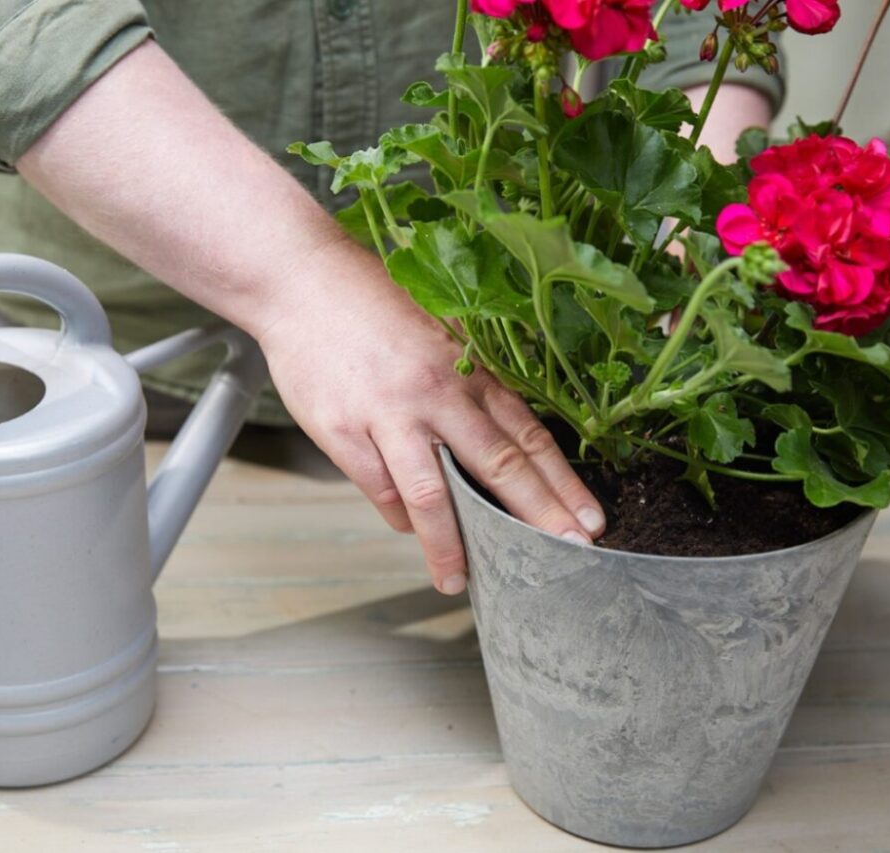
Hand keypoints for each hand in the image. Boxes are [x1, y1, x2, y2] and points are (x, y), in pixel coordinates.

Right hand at [258, 235, 605, 594]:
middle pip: (498, 467)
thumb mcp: (438, 336)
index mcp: (467, 371)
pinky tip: (410, 530)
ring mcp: (389, 415)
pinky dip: (399, 517)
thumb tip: (490, 448)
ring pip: (433, 496)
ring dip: (450, 545)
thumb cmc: (372, 307)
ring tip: (460, 580)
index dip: (561, 483)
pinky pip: (380, 490)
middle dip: (538, 517)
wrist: (302, 283)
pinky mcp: (344, 431)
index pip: (528, 437)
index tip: (587, 519)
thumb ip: (466, 388)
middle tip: (567, 553)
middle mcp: (437, 394)